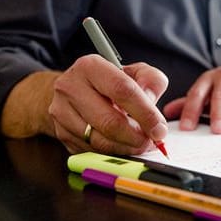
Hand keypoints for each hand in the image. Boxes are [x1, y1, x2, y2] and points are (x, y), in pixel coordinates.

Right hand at [48, 55, 168, 153]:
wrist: (73, 90)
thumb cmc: (108, 83)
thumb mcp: (134, 72)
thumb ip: (151, 81)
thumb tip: (153, 106)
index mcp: (90, 67)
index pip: (123, 91)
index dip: (145, 113)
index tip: (160, 129)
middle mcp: (70, 87)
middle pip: (109, 121)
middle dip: (136, 137)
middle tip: (151, 142)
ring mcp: (62, 112)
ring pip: (100, 141)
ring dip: (125, 147)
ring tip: (139, 144)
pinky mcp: (61, 133)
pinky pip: (91, 151)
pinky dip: (111, 153)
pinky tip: (122, 146)